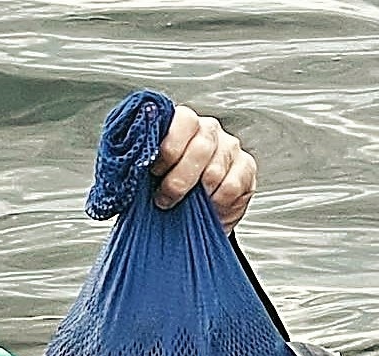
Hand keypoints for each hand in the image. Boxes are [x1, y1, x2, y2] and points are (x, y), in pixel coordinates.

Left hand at [150, 105, 256, 233]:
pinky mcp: (246, 167)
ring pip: (215, 170)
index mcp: (182, 123)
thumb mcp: (148, 175)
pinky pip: (231, 186)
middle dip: (179, 180)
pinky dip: (216, 202)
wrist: (190, 212)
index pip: (183, 120)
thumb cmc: (164, 187)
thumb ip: (143, 163)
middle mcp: (208, 130)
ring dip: (196, 195)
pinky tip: (207, 206)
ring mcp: (229, 147)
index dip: (169, 148)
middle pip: (200, 148)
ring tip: (185, 205)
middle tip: (164, 199)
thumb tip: (132, 164)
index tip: (154, 171)